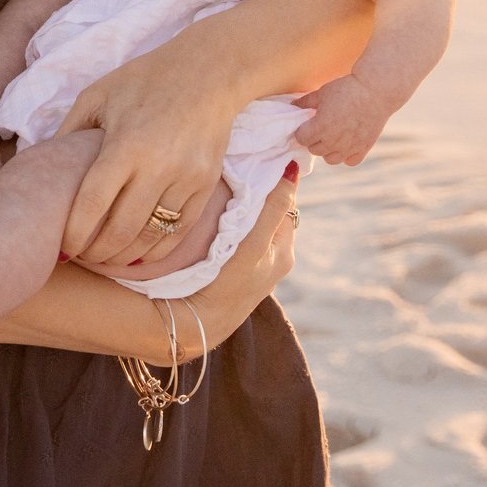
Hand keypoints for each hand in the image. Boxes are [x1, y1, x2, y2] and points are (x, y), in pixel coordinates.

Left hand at [56, 48, 235, 270]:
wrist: (208, 71)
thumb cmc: (144, 80)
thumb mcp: (97, 95)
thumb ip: (69, 133)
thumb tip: (42, 169)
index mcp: (125, 144)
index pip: (93, 203)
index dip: (75, 233)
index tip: (63, 247)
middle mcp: (158, 166)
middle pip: (122, 229)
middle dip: (97, 253)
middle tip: (81, 258)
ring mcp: (186, 178)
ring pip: (151, 236)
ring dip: (125, 256)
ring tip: (105, 260)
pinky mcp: (206, 184)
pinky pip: (179, 231)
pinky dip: (157, 250)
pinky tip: (138, 254)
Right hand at [175, 168, 299, 354]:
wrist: (193, 324)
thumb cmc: (226, 285)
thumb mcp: (254, 243)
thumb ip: (273, 207)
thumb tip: (294, 168)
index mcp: (285, 251)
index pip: (285, 203)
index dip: (272, 182)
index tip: (254, 161)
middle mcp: (273, 260)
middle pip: (266, 212)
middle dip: (254, 194)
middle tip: (234, 173)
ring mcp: (252, 267)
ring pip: (250, 223)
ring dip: (239, 208)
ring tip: (221, 191)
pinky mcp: (231, 271)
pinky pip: (236, 236)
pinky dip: (229, 224)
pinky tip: (213, 218)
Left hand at [290, 73, 389, 166]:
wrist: (376, 90)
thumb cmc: (347, 88)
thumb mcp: (322, 92)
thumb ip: (305, 102)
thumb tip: (292, 106)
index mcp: (321, 127)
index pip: (302, 138)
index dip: (302, 131)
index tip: (307, 124)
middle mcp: (334, 140)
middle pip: (314, 149)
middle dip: (313, 140)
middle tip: (320, 128)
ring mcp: (349, 146)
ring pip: (330, 159)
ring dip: (328, 150)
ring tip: (332, 137)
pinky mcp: (364, 148)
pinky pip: (349, 162)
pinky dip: (346, 156)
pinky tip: (346, 144)